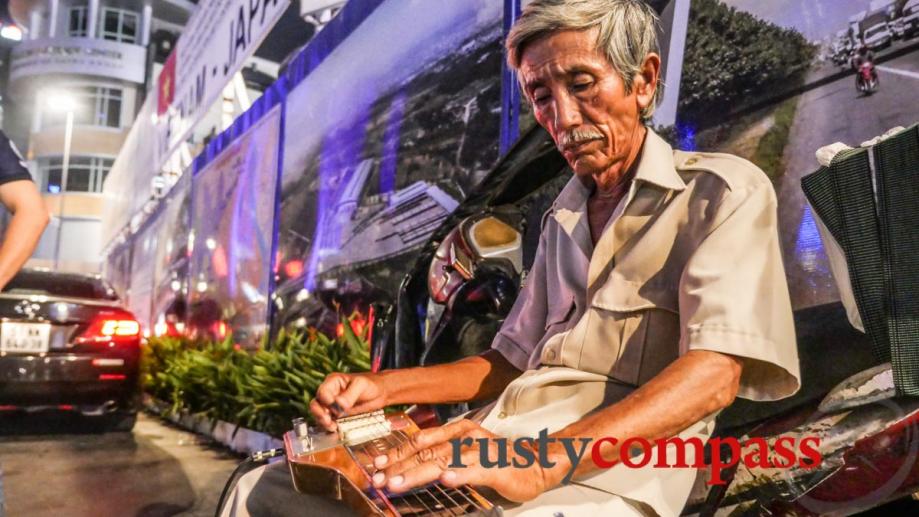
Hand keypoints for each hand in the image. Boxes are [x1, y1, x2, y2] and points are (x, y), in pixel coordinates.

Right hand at [310, 372, 387, 430]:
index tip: (337, 408)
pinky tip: (335, 429)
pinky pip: (327, 421)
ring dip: (322, 422)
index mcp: (333, 382)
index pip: (323, 392)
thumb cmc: (370, 384)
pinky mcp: (337, 415)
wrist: (380, 393)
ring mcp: (332, 405)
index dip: (327, 401)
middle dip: (320, 413)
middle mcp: (330, 393)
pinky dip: (328, 426)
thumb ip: (350, 394)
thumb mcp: (361, 385)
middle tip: (328, 420)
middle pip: (316, 403)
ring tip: (332, 427)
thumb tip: (339, 404)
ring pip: (319, 414)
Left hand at [370, 419, 555, 502]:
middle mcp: (466, 438)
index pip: (421, 441)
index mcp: (458, 431)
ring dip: (419, 473)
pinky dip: (459, 475)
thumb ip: (442, 452)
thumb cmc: (498, 458)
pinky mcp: (495, 468)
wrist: (535, 462)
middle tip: (379, 479)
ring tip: (399, 483)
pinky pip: (474, 471)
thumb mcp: (466, 449)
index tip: (377, 465)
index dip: (397, 453)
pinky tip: (446, 480)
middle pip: (427, 451)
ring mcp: (480, 452)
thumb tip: (411, 462)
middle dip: (400, 466)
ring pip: (444, 461)